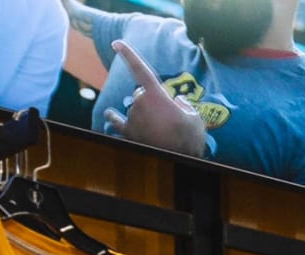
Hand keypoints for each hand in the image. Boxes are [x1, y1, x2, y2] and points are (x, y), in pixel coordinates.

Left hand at [104, 41, 206, 156]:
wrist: (181, 160)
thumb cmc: (190, 139)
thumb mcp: (195, 117)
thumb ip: (185, 105)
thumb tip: (177, 102)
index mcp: (156, 96)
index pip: (140, 70)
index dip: (128, 54)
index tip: (117, 43)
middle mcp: (140, 104)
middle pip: (142, 94)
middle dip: (153, 101)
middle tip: (169, 117)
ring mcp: (133, 118)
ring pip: (135, 108)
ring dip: (145, 114)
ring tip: (161, 128)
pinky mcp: (128, 133)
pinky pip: (118, 122)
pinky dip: (114, 118)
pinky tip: (108, 114)